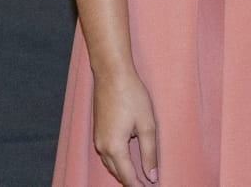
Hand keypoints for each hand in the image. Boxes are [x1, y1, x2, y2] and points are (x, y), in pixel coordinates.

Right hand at [92, 69, 157, 185]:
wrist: (112, 75)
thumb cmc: (132, 96)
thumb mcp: (147, 125)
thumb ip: (150, 152)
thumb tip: (153, 176)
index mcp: (114, 147)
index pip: (127, 175)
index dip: (138, 184)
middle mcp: (102, 146)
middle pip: (117, 171)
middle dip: (130, 180)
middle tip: (145, 183)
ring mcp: (97, 139)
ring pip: (110, 163)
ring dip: (123, 171)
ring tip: (138, 176)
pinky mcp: (98, 131)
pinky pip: (107, 153)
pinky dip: (117, 160)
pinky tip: (127, 158)